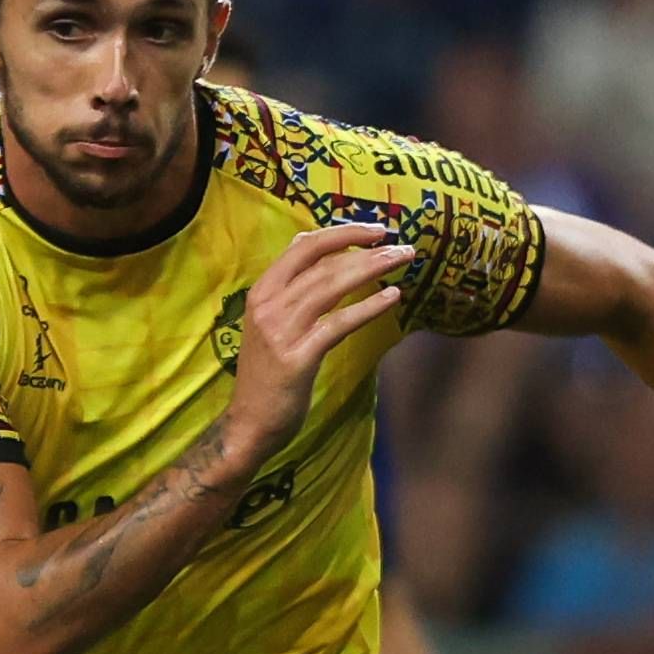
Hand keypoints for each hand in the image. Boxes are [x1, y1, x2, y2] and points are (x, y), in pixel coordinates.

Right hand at [228, 222, 413, 462]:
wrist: (249, 423)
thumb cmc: (267, 375)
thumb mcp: (272, 325)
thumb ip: (293, 292)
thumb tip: (323, 257)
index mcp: (262, 291)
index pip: (304, 247)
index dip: (343, 233)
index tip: (376, 230)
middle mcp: (268, 305)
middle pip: (324, 264)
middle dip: (368, 250)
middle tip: (403, 246)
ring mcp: (281, 331)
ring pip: (332, 286)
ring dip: (373, 269)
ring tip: (404, 261)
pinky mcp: (298, 358)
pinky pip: (339, 323)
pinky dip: (368, 307)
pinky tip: (392, 298)